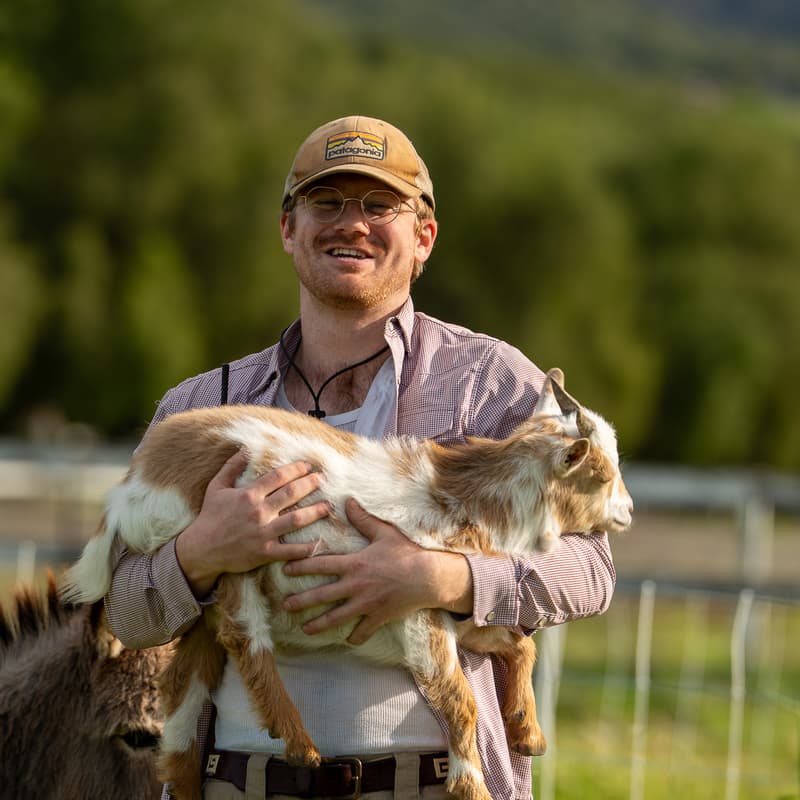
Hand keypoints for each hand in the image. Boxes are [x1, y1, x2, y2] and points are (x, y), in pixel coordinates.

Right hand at [175, 450, 329, 595]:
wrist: (200, 550)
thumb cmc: (210, 517)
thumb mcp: (216, 487)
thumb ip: (231, 467)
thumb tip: (245, 449)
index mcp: (249, 495)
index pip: (278, 477)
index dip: (296, 469)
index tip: (308, 465)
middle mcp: (259, 512)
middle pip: (291, 494)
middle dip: (310, 484)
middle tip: (322, 479)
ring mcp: (263, 533)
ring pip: (296, 520)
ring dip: (315, 512)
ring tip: (327, 506)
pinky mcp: (265, 552)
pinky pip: (290, 550)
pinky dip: (306, 548)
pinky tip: (320, 542)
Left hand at [282, 499, 472, 644]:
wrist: (428, 576)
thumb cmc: (406, 552)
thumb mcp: (384, 532)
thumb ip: (363, 519)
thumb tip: (347, 501)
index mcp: (355, 564)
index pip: (321, 564)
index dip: (301, 566)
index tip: (285, 569)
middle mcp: (356, 586)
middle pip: (322, 595)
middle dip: (301, 601)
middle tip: (285, 605)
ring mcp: (366, 604)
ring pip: (336, 618)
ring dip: (318, 624)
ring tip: (304, 629)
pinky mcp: (378, 617)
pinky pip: (363, 631)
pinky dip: (354, 637)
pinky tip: (347, 640)